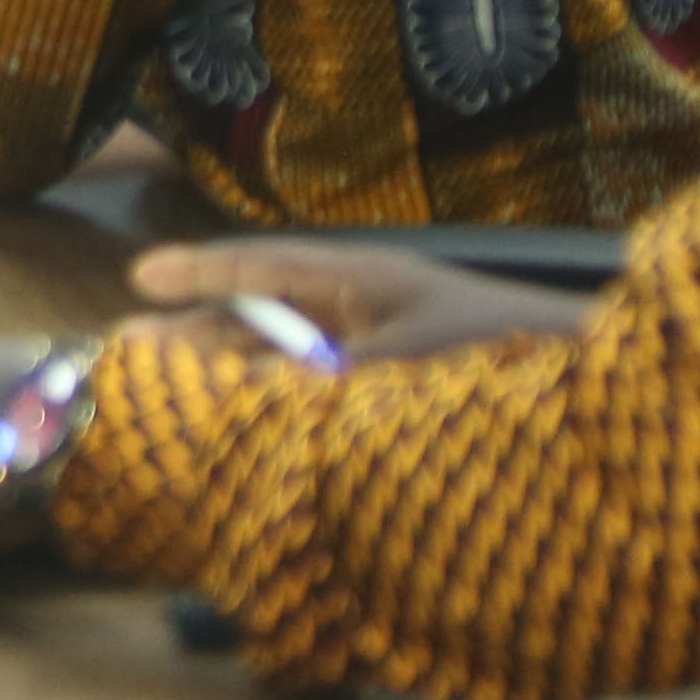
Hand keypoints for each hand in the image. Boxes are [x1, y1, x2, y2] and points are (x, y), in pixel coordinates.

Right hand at [124, 237, 594, 367]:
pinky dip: (275, 408)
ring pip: (280, 356)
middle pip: (259, 315)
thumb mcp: (403, 360)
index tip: (140, 277)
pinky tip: (245, 433)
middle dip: (193, 333)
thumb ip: (324, 381)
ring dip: (227, 375)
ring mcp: (373, 346)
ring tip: (163, 397)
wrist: (576, 370)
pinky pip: (313, 392)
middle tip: (123, 350)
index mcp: (359, 277)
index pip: (263, 267)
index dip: (200, 272)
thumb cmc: (497, 349)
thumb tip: (249, 400)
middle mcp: (358, 306)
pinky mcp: (390, 388)